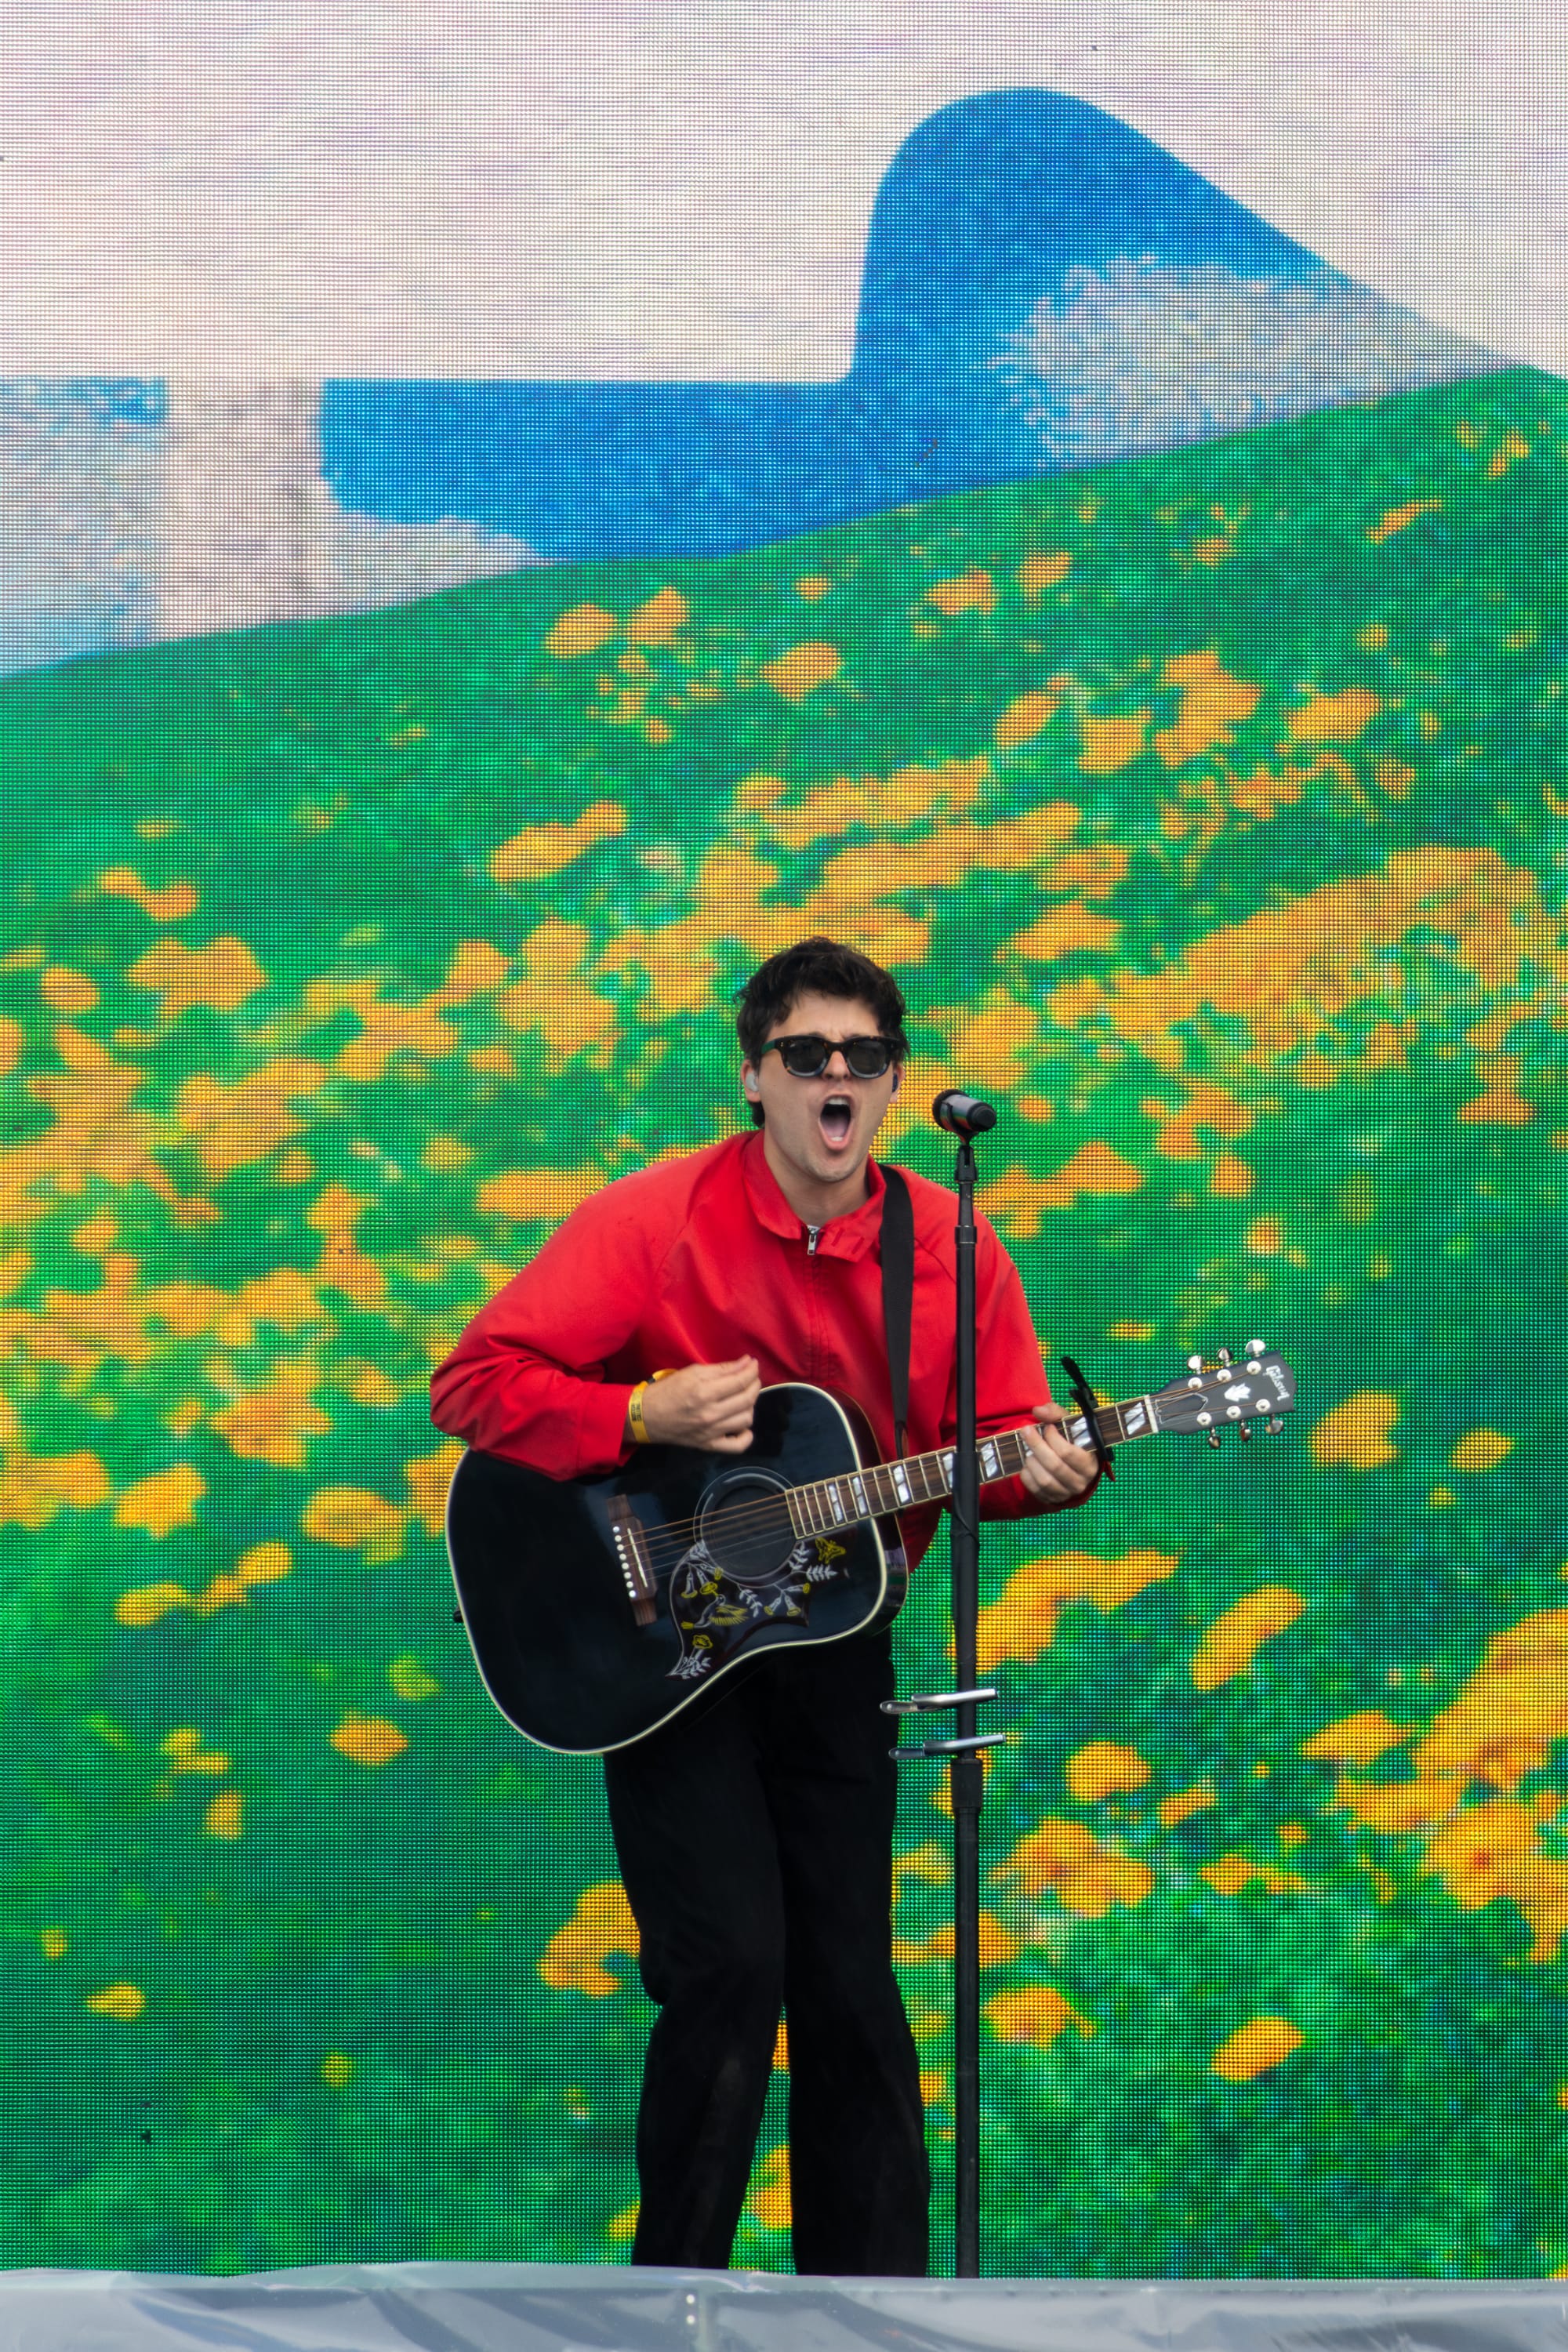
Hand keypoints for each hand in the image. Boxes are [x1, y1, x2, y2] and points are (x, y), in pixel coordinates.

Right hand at [636, 1357, 760, 1452]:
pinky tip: (742, 1425)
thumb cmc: (668, 1390)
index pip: (740, 1381)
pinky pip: (737, 1446)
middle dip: (754, 1384)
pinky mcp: (709, 1445)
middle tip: (751, 1377)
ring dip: (750, 1406)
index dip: (751, 1370)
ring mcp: (711, 1432)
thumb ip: (721, 1369)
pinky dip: (746, 1436)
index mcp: (704, 1393)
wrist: (646, 1416)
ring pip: (746, 1420)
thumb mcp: (692, 1372)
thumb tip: (746, 1362)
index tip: (753, 1364)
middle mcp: (710, 1414)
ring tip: (743, 1397)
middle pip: (747, 1399)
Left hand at [1016, 1403, 1099, 1502]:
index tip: (1047, 1428)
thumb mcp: (1069, 1423)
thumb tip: (1038, 1411)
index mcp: (1091, 1462)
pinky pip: (1036, 1490)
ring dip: (1032, 1461)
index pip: (1068, 1453)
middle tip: (1026, 1431)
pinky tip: (1028, 1464)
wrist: (1072, 1463)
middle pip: (1054, 1466)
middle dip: (1036, 1446)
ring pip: (1045, 1480)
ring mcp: (1068, 1493)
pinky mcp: (1054, 1499)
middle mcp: (1082, 1481)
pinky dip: (1027, 1475)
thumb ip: (1055, 1413)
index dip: (1053, 1438)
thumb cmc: (1072, 1440)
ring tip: (1028, 1450)